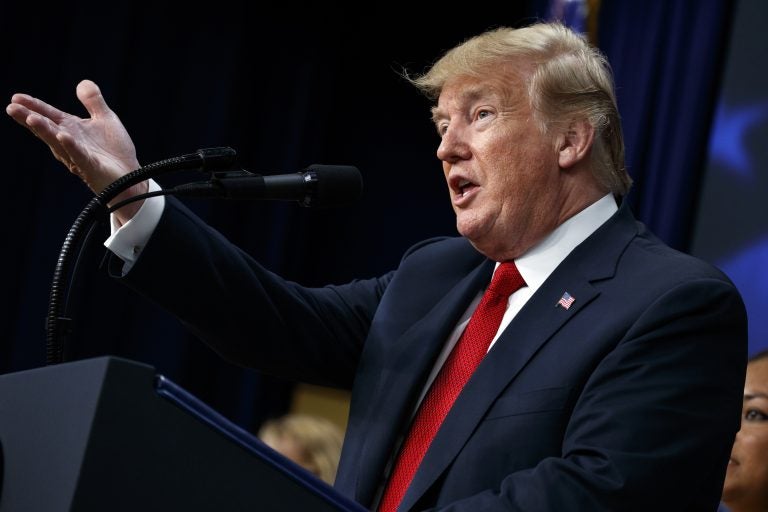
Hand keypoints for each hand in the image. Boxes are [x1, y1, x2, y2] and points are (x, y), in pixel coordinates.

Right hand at [6, 79, 146, 222]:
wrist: (130, 177)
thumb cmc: (114, 151)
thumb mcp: (105, 119)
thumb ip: (93, 102)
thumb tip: (83, 82)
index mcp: (71, 129)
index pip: (49, 115)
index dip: (33, 106)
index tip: (16, 97)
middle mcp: (69, 142)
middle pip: (47, 128)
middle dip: (29, 118)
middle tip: (11, 108)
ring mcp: (78, 155)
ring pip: (58, 142)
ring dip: (45, 130)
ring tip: (31, 119)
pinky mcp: (91, 167)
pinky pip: (80, 155)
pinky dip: (71, 146)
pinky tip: (63, 136)